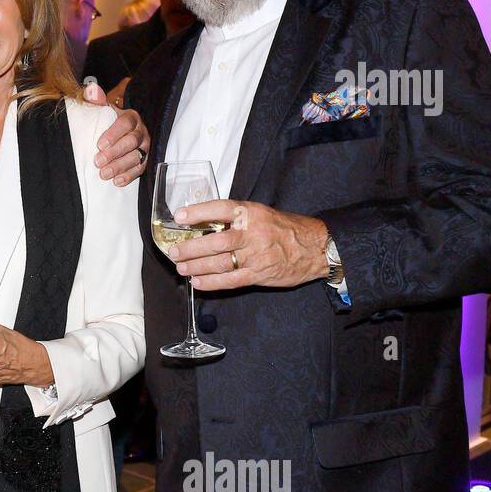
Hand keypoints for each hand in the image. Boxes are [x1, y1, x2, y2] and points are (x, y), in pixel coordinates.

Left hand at [83, 83, 148, 185]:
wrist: (119, 133)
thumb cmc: (109, 122)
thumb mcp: (103, 109)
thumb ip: (96, 100)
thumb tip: (91, 90)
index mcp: (131, 117)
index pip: (125, 123)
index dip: (113, 134)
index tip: (99, 144)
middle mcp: (141, 132)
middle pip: (131, 142)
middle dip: (115, 152)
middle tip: (98, 161)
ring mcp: (144, 148)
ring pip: (136, 157)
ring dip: (119, 166)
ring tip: (104, 174)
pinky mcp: (144, 161)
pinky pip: (140, 169)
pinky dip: (128, 176)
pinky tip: (117, 181)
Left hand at [165, 200, 328, 290]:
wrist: (316, 247)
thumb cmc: (285, 229)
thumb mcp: (262, 213)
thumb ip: (237, 218)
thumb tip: (204, 221)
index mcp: (252, 213)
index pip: (221, 209)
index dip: (199, 212)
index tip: (179, 217)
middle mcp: (253, 233)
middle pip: (215, 241)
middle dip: (191, 248)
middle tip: (174, 251)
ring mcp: (257, 255)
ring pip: (220, 262)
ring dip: (196, 266)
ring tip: (181, 267)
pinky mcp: (260, 274)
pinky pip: (231, 280)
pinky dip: (212, 282)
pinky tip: (198, 282)